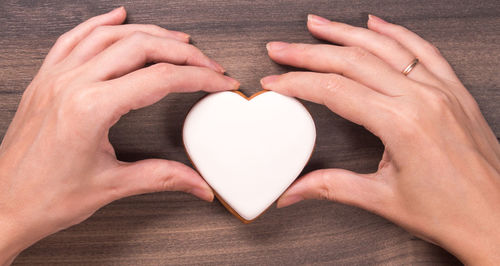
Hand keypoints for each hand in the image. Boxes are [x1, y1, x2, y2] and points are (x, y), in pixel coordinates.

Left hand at [0, 7, 238, 263]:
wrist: (2, 206)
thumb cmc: (46, 198)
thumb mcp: (112, 186)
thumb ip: (162, 177)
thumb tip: (197, 183)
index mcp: (91, 108)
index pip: (161, 79)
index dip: (199, 78)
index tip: (219, 81)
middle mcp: (72, 85)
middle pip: (140, 48)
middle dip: (183, 53)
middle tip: (207, 63)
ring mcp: (56, 78)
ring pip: (110, 36)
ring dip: (149, 33)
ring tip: (178, 40)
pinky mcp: (46, 81)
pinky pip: (73, 39)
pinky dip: (99, 23)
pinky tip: (116, 16)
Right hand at [261, 14, 499, 263]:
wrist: (497, 220)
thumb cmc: (450, 212)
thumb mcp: (382, 199)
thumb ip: (331, 187)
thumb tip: (294, 192)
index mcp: (402, 124)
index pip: (334, 91)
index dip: (298, 82)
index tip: (275, 81)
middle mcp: (423, 99)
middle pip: (353, 61)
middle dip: (309, 52)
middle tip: (282, 48)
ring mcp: (441, 90)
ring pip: (385, 47)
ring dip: (346, 33)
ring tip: (317, 25)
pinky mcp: (454, 91)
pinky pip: (423, 49)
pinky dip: (396, 32)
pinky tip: (375, 23)